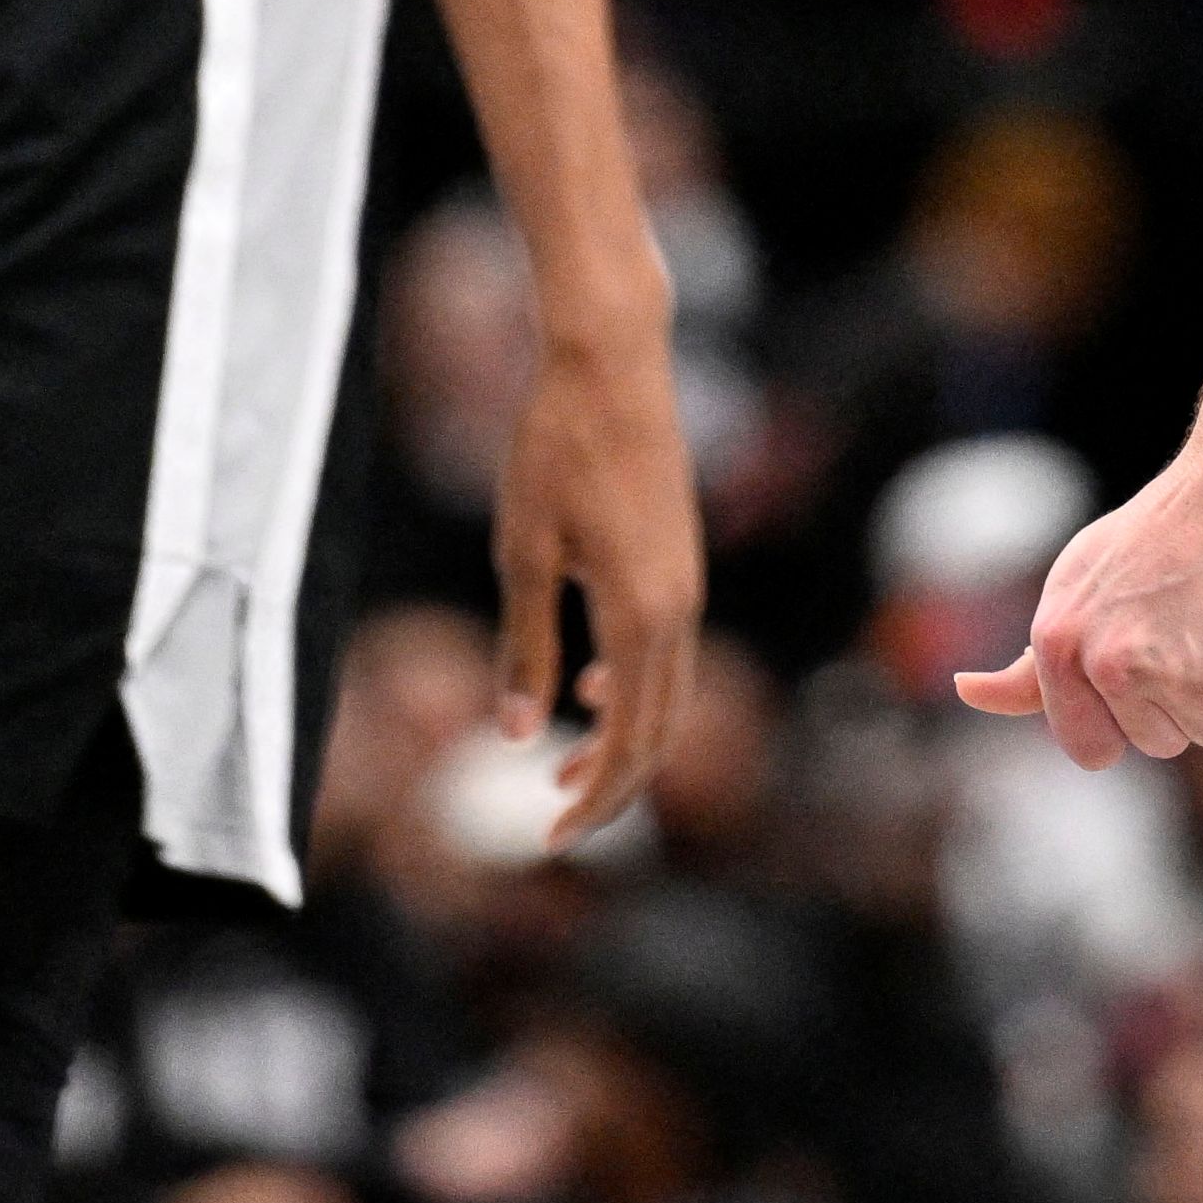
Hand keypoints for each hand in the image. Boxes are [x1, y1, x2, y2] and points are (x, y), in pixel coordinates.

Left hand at [492, 318, 700, 843]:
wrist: (611, 363)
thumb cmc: (553, 449)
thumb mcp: (520, 552)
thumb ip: (522, 648)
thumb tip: (515, 737)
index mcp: (640, 616)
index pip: (628, 742)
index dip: (593, 800)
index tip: (549, 838)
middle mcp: (679, 609)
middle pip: (660, 732)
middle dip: (613, 786)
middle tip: (557, 824)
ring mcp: (687, 583)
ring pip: (670, 694)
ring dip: (625, 739)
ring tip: (565, 767)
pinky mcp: (681, 560)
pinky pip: (670, 652)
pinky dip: (636, 689)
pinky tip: (590, 686)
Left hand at [959, 439, 1202, 767]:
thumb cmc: (1168, 528)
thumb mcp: (1078, 583)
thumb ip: (1033, 660)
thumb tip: (968, 692)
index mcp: (1058, 642)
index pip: (1087, 747)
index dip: (1126, 719)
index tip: (1149, 671)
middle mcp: (1106, 663)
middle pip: (1159, 744)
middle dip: (1186, 698)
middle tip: (1195, 622)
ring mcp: (1170, 675)